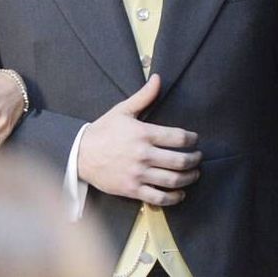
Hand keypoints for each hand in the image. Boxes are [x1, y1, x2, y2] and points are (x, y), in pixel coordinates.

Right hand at [77, 74, 201, 205]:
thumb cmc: (103, 131)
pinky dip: (174, 197)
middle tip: (198, 157)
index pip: (178, 137)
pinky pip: (160, 198)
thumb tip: (158, 78)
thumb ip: (143, 96)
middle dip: (195, 159)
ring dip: (189, 178)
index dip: (192, 139)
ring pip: (173, 180)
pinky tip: (180, 193)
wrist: (80, 154)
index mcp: (143, 134)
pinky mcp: (132, 189)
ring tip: (193, 174)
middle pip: (180, 161)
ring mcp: (138, 174)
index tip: (194, 139)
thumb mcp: (122, 110)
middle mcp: (143, 155)